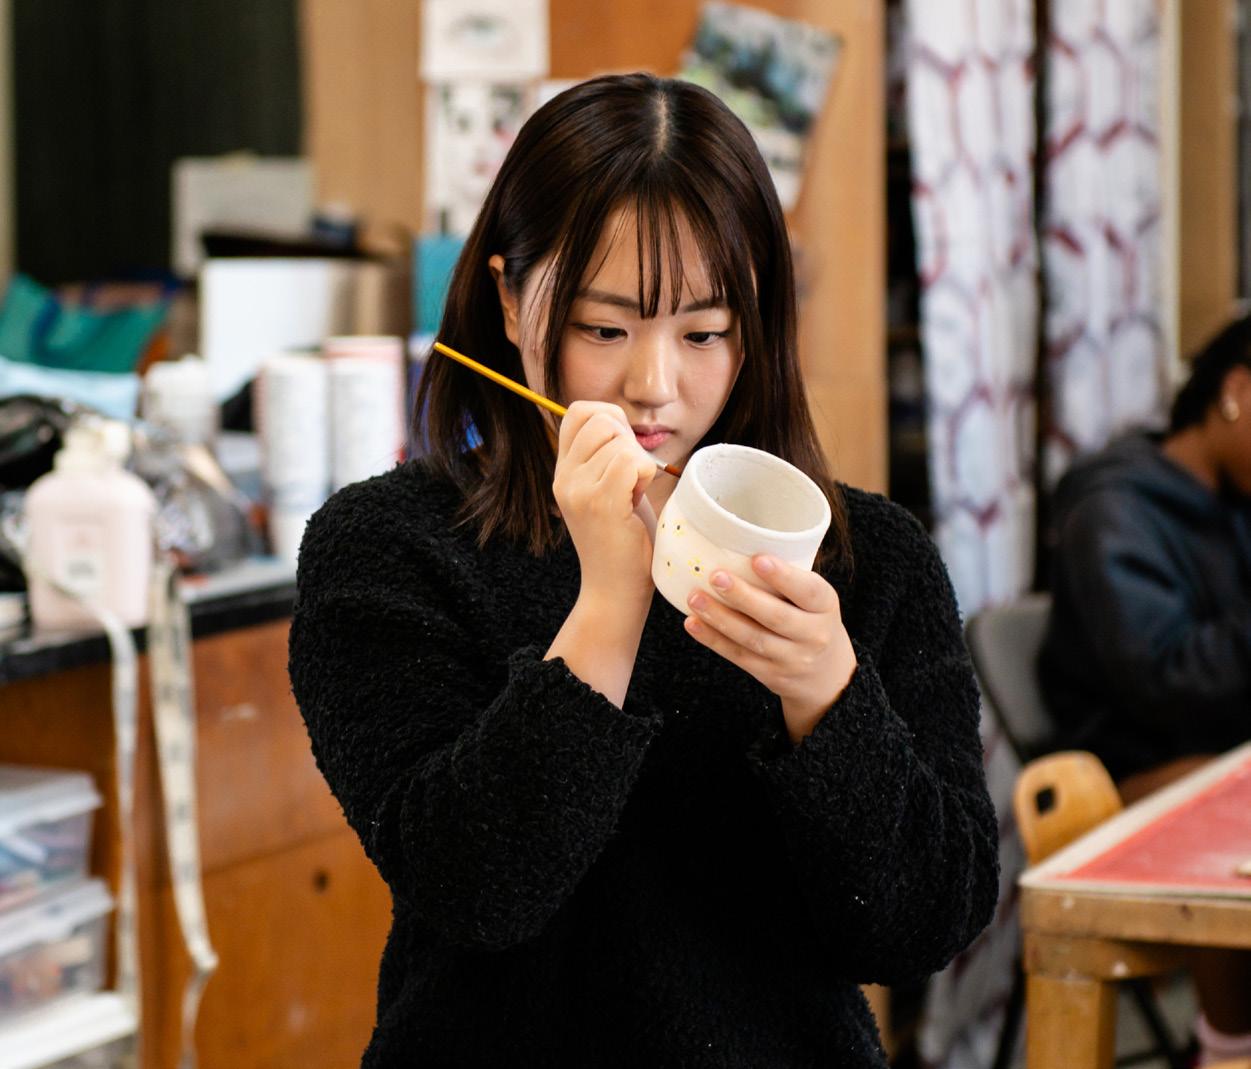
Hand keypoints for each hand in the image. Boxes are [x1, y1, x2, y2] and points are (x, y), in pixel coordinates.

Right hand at [552, 401, 657, 609]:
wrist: (614, 589)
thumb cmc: (622, 539)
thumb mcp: (605, 490)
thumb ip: (605, 456)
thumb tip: (619, 420)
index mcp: (563, 471)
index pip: (577, 412)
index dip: (609, 417)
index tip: (624, 447)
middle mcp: (564, 477)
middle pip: (602, 421)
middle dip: (628, 441)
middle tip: (632, 477)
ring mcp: (578, 490)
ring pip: (621, 442)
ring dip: (640, 463)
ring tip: (634, 493)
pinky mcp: (601, 503)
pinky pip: (632, 462)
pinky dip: (646, 475)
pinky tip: (639, 497)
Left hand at [683, 554, 856, 743]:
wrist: (826, 674)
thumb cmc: (811, 619)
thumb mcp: (814, 599)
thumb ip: (788, 579)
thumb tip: (736, 546)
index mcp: (825, 606)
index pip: (808, 591)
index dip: (784, 577)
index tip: (757, 559)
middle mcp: (813, 635)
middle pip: (776, 617)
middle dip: (743, 597)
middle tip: (716, 576)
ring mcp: (792, 659)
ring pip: (753, 638)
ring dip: (720, 618)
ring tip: (696, 598)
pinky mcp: (770, 674)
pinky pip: (738, 656)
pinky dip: (713, 639)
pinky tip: (693, 623)